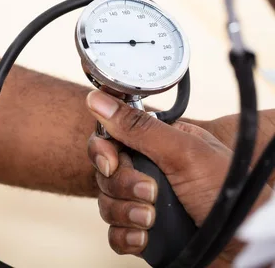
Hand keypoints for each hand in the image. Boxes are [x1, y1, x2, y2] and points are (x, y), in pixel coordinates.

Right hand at [85, 90, 271, 265]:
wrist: (245, 245)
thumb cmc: (230, 194)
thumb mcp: (183, 152)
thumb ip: (138, 127)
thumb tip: (98, 99)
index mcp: (157, 145)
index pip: (110, 139)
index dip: (104, 152)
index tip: (112, 163)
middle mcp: (148, 171)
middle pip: (105, 174)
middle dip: (123, 187)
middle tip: (151, 193)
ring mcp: (143, 203)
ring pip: (106, 203)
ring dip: (126, 213)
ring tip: (152, 219)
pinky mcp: (143, 231)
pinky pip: (114, 233)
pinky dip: (126, 237)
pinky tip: (145, 238)